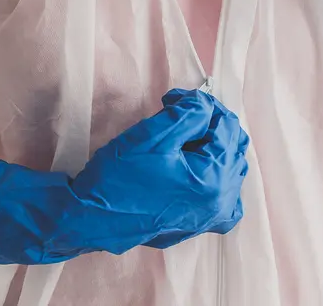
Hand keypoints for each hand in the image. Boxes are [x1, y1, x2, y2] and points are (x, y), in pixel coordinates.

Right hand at [73, 89, 248, 250]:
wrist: (91, 219)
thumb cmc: (119, 178)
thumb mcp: (153, 135)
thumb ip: (188, 113)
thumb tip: (205, 103)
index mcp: (213, 179)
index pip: (226, 127)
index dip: (201, 104)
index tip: (172, 99)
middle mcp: (220, 201)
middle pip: (232, 145)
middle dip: (207, 122)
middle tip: (175, 112)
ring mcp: (210, 216)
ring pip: (229, 167)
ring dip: (211, 144)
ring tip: (180, 135)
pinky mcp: (197, 223)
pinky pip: (224, 197)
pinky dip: (218, 177)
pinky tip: (200, 168)